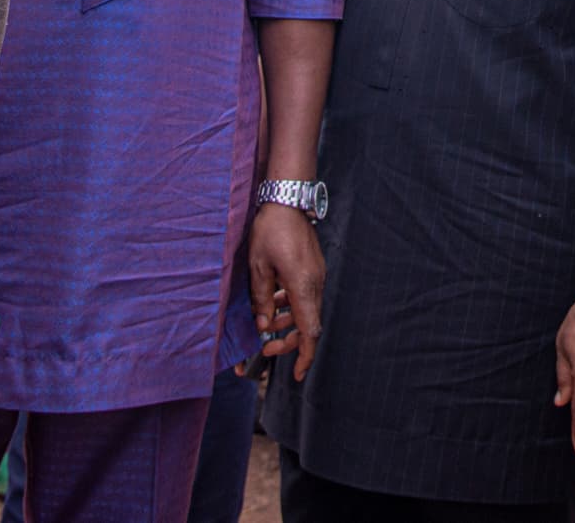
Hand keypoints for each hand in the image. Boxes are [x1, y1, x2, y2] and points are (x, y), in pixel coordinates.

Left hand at [244, 204, 325, 381]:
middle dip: (289, 341)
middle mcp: (315, 283)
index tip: (296, 374)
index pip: (309, 330)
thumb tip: (263, 326)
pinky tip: (273, 301)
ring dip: (287, 321)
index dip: (305, 356)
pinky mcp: (313, 268)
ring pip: (306, 310)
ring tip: (265, 323)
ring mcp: (316, 275)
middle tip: (267, 348)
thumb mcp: (258, 267)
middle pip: (308, 324)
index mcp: (302, 286)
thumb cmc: (271, 230)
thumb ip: (261, 299)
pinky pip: (305, 295)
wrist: (288, 200)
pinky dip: (290, 304)